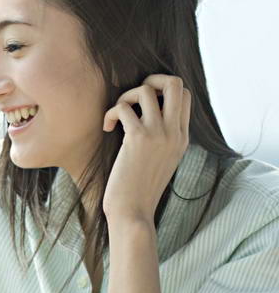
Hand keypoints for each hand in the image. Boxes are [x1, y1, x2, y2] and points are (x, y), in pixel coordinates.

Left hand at [101, 73, 190, 223]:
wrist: (133, 212)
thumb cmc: (138, 190)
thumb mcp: (160, 162)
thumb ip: (161, 140)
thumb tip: (144, 119)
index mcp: (182, 137)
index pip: (185, 96)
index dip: (163, 90)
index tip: (143, 105)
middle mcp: (174, 132)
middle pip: (176, 83)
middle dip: (152, 79)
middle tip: (133, 98)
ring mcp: (159, 134)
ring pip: (146, 89)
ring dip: (126, 96)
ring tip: (117, 116)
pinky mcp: (138, 138)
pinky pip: (123, 107)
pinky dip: (111, 112)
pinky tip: (107, 128)